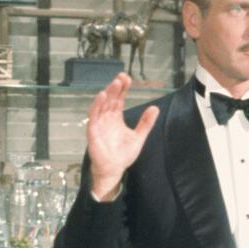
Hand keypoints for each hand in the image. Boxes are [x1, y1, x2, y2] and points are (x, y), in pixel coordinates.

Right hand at [86, 73, 158, 199]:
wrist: (114, 170)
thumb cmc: (123, 154)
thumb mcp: (139, 137)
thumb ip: (146, 123)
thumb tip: (155, 108)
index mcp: (116, 118)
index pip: (119, 99)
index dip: (122, 89)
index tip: (127, 78)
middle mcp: (106, 118)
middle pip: (110, 99)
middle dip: (115, 87)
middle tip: (122, 76)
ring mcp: (99, 124)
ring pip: (102, 104)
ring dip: (108, 93)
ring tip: (115, 83)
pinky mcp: (93, 131)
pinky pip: (93, 116)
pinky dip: (97, 105)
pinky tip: (102, 96)